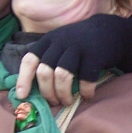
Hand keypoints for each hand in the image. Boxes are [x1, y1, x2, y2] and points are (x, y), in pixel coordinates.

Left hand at [15, 15, 131, 104]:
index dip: (23, 79)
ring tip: (68, 101)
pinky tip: (88, 95)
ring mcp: (78, 47)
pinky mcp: (94, 55)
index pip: (30, 60)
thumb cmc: (80, 44)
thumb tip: (32, 88)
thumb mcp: (60, 45)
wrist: (109, 30)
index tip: (22, 96)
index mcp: (48, 41)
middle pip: (44, 72)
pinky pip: (85, 79)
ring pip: (62, 76)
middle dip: (47, 92)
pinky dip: (85, 91)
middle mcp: (60, 42)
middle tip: (54, 102)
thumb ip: (47, 59)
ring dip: (63, 94)